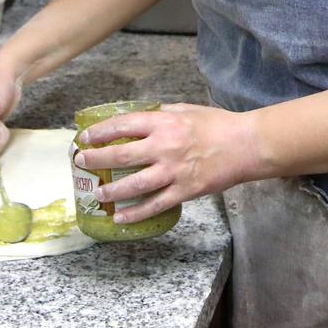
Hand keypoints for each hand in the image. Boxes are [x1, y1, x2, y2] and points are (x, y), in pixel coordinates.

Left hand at [72, 103, 258, 224]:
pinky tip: (120, 217)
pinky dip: (135, 213)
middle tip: (82, 162)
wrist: (245, 146)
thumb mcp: (185, 109)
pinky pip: (155, 205)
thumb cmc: (217, 124)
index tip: (85, 137)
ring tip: (98, 192)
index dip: (100, 132)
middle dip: (97, 159)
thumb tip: (140, 117)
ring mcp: (173, 171)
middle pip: (122, 155)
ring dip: (112, 189)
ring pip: (134, 184)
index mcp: (163, 123)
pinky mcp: (184, 191)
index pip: (123, 126)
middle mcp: (164, 147)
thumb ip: (161, 114)